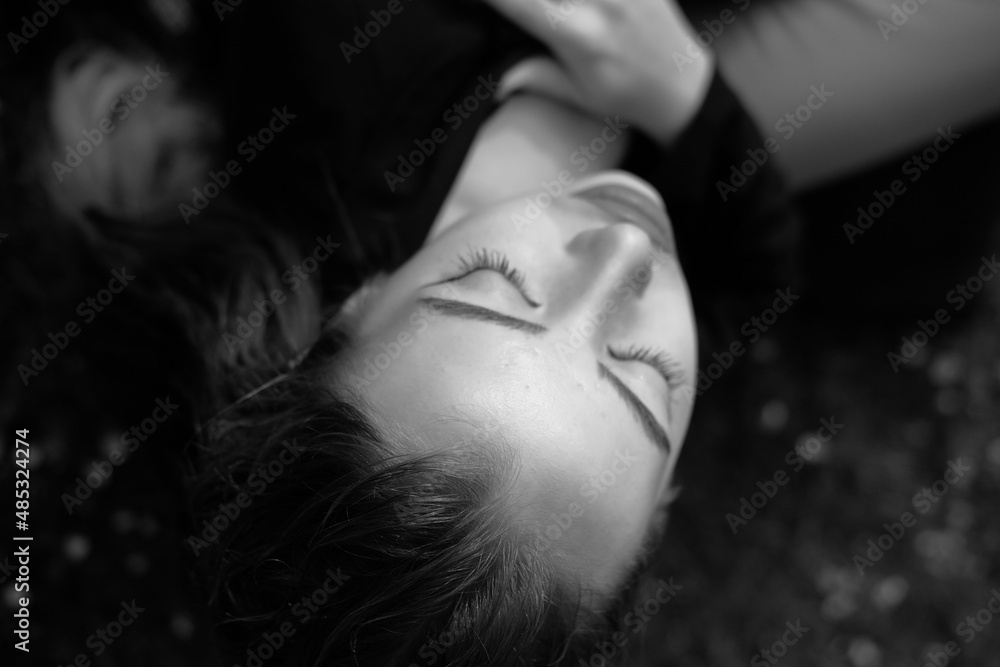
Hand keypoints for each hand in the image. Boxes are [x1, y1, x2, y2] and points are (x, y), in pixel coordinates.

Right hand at [484, 0, 714, 143]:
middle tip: (519, 8)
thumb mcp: (577, 94)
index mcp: (576, 35)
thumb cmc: (625, 97)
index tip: (473, 1)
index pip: (516, 0)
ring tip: (554, 8)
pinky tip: (572, 4)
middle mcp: (599, 1)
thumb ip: (534, 76)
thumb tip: (494, 80)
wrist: (683, 86)